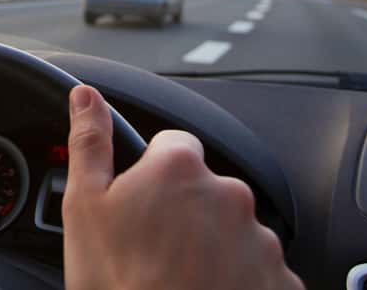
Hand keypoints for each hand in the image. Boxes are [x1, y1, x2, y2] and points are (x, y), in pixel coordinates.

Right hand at [62, 85, 303, 289]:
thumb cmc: (118, 283)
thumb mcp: (84, 207)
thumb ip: (90, 142)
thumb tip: (85, 96)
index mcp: (180, 169)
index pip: (173, 146)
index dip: (151, 174)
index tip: (139, 205)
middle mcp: (229, 195)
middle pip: (204, 190)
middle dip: (183, 213)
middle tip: (152, 251)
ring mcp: (260, 242)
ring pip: (231, 232)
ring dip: (211, 248)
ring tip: (177, 280)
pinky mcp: (281, 283)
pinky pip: (258, 272)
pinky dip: (237, 281)